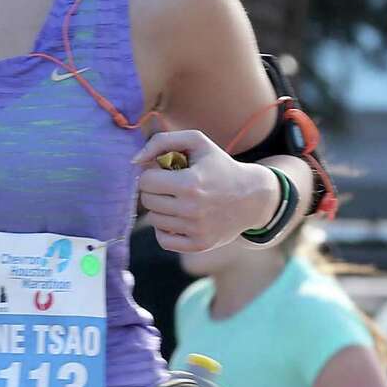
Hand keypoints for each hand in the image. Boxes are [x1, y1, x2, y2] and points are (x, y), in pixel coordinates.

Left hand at [133, 129, 280, 252]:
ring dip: (161, 208)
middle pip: (147, 201)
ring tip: (178, 200)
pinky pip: (164, 240)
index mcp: (190, 183)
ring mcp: (196, 229)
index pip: (145, 181)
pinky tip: (178, 218)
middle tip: (171, 185)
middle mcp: (192, 209)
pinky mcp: (199, 245)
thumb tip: (134, 161)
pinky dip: (166, 229)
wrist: (252, 197)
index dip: (152, 173)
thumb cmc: (219, 166)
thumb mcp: (196, 142)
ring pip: (154, 220)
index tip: (164, 171)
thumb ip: (161, 141)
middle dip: (155, 190)